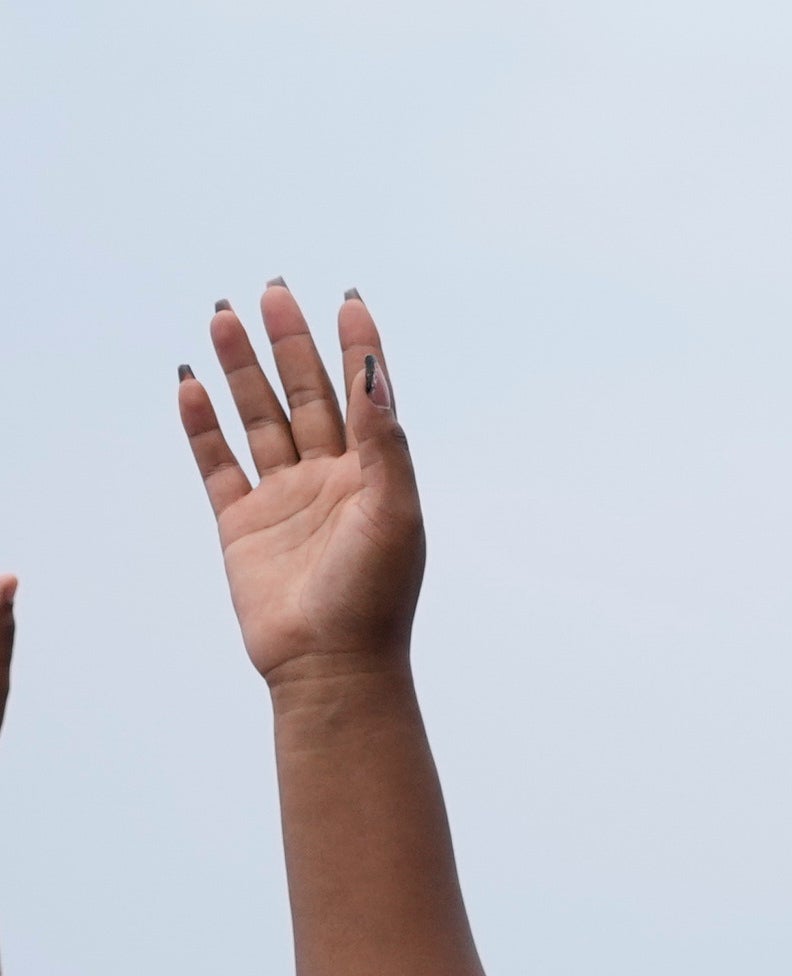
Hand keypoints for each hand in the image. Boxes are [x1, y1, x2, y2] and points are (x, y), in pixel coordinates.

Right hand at [180, 284, 420, 687]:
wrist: (329, 663)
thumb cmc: (374, 594)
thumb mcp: (394, 511)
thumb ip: (384, 442)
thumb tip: (375, 376)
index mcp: (374, 477)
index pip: (364, 398)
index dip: (357, 350)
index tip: (347, 301)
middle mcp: (329, 481)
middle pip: (305, 396)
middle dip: (288, 345)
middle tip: (272, 292)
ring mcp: (283, 499)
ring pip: (258, 418)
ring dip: (242, 370)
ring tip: (224, 317)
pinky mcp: (241, 523)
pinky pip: (217, 463)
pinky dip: (203, 425)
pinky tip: (191, 385)